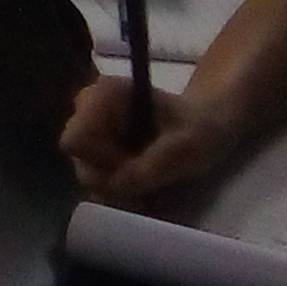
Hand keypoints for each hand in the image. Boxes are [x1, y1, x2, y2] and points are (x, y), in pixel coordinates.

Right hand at [58, 75, 240, 203]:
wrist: (210, 123)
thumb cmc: (200, 126)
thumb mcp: (187, 144)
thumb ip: (153, 164)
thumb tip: (117, 185)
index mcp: (103, 95)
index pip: (76, 139)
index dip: (102, 161)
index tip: (134, 167)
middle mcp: (87, 110)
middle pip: (80, 159)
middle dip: (110, 179)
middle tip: (146, 184)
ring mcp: (91, 131)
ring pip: (86, 172)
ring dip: (115, 188)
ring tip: (148, 189)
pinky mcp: (98, 149)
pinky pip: (96, 177)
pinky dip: (117, 190)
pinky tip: (142, 188)